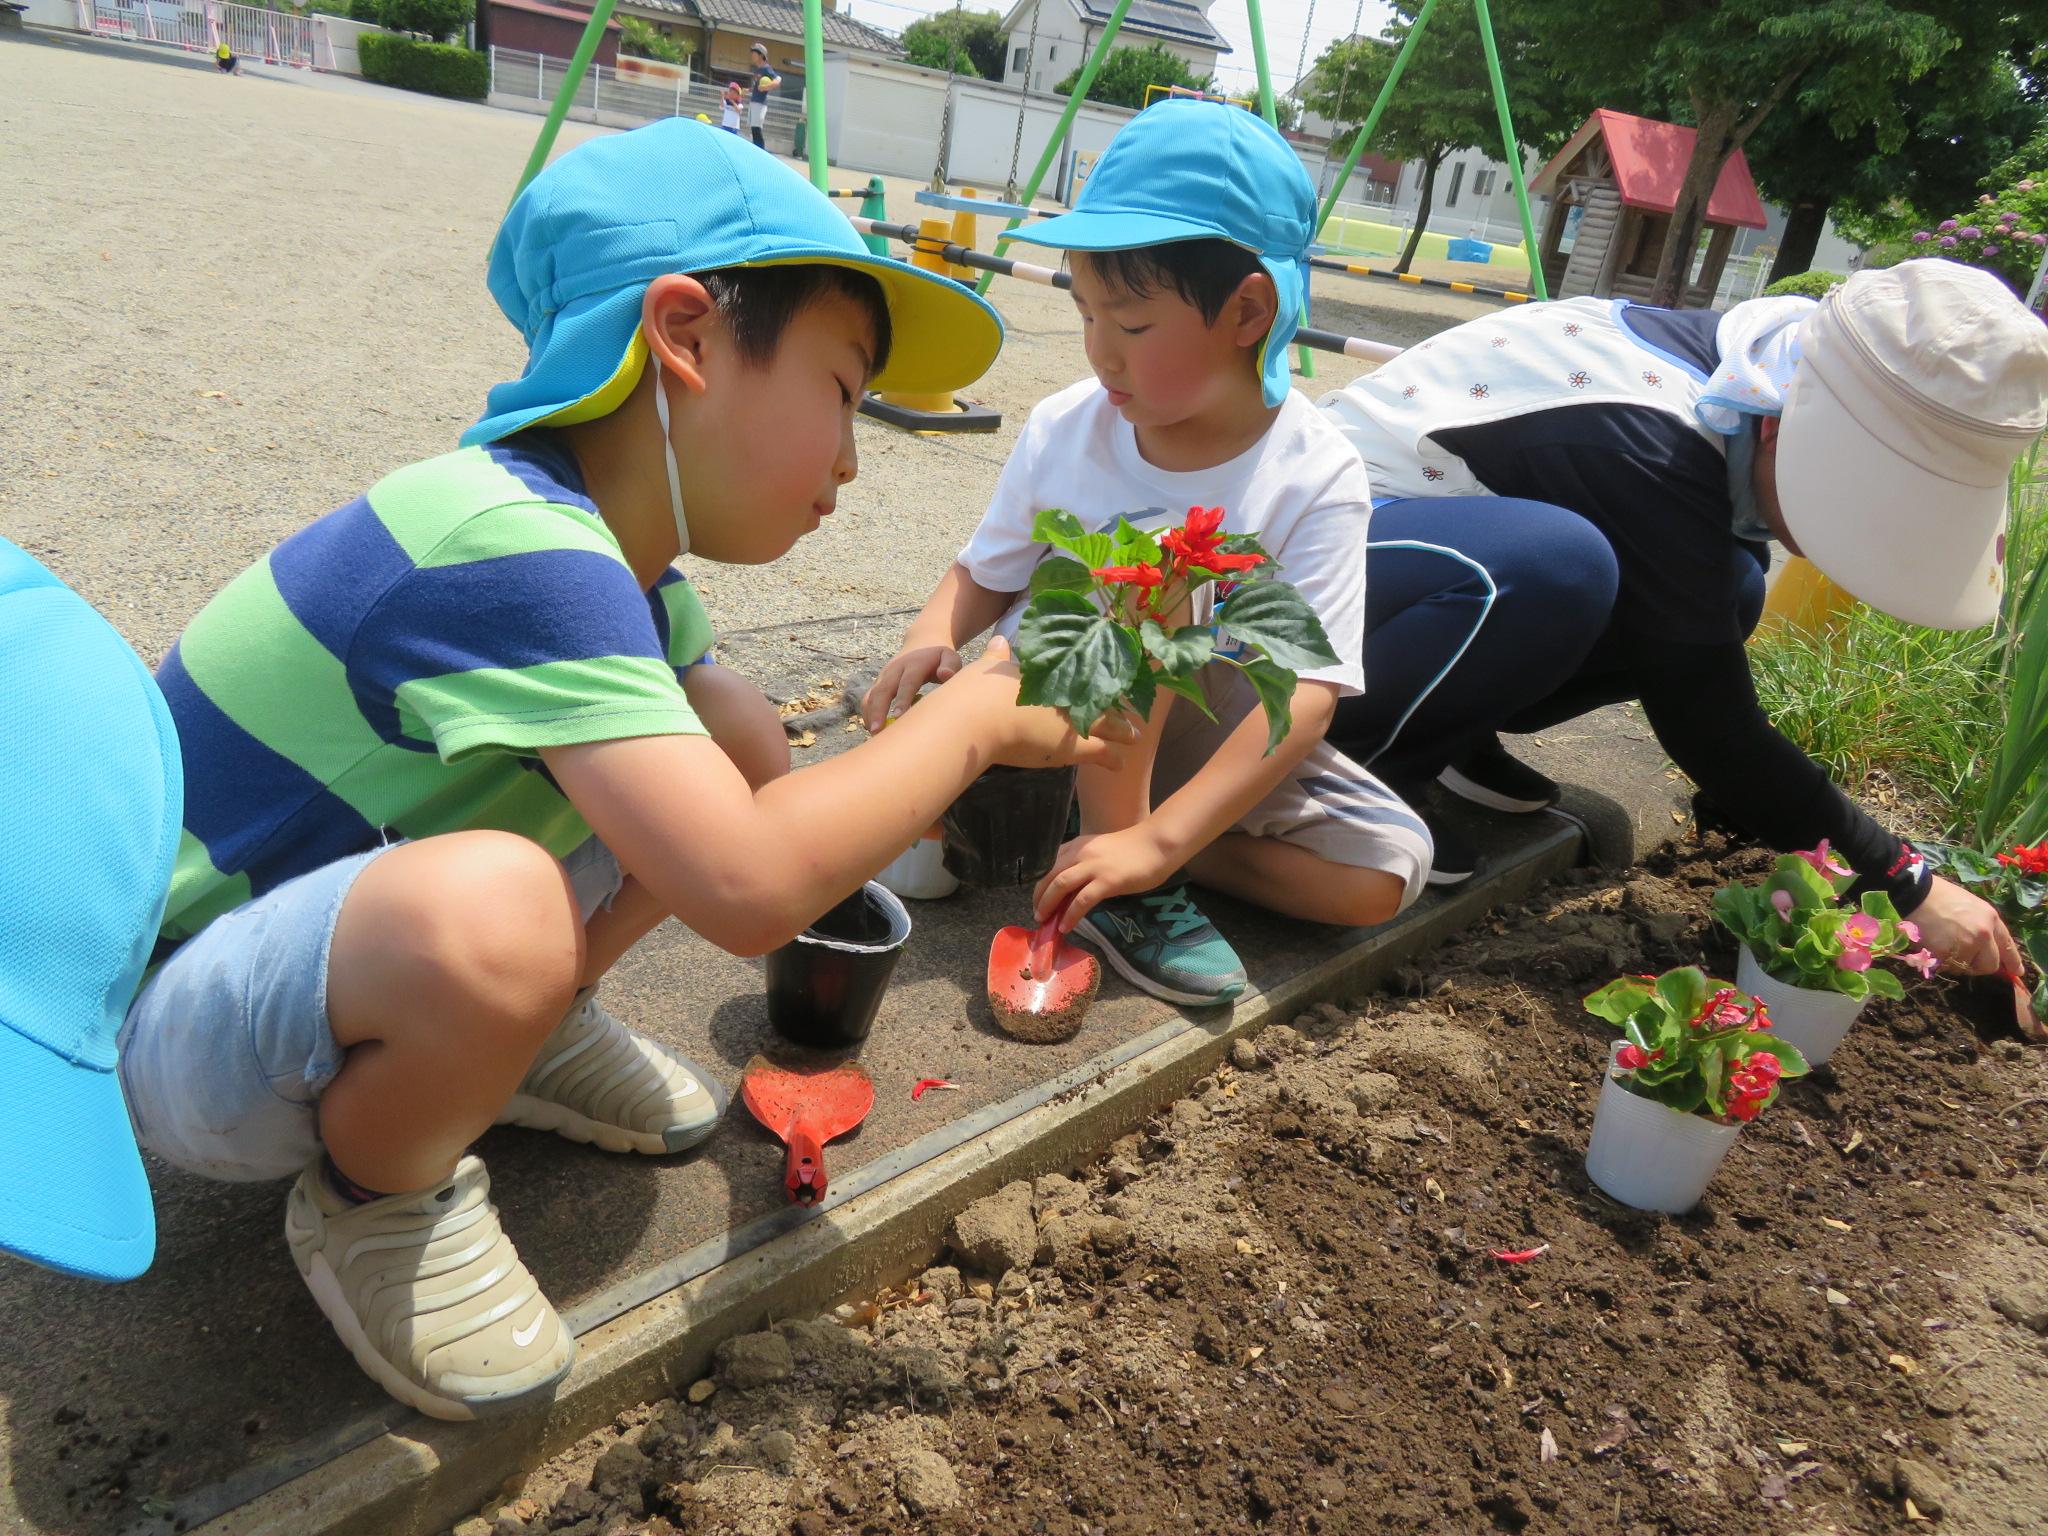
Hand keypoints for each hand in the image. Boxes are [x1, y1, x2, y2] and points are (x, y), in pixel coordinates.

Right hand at [863, 642, 962, 730]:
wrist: (923, 643)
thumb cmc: (940, 658)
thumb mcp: (950, 657)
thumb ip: (950, 666)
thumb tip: (945, 675)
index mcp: (914, 664)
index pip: (907, 682)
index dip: (902, 699)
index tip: (898, 716)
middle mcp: (895, 669)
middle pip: (883, 689)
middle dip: (878, 710)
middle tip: (877, 730)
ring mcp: (885, 676)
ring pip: (872, 694)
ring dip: (870, 713)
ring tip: (873, 733)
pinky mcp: (879, 682)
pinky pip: (869, 698)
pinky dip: (868, 713)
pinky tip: (872, 729)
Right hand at [947, 637, 1134, 769]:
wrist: (978, 721)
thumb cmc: (978, 692)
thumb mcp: (988, 667)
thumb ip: (996, 655)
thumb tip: (999, 640)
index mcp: (1048, 673)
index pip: (1078, 675)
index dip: (1092, 682)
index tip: (1100, 683)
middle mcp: (1066, 693)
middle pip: (1099, 696)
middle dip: (1114, 705)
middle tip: (1128, 712)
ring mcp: (1072, 720)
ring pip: (1108, 724)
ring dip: (1122, 731)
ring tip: (1133, 736)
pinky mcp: (1074, 747)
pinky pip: (1104, 753)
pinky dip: (1113, 759)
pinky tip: (1119, 765)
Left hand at [1034, 824, 1177, 930]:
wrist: (1158, 844)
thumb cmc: (1135, 850)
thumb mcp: (1102, 852)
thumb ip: (1086, 865)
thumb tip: (1073, 891)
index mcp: (1078, 845)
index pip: (1051, 864)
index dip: (1042, 884)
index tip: (1039, 899)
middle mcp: (1081, 853)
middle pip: (1050, 875)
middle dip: (1039, 896)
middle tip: (1037, 915)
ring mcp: (1094, 866)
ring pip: (1060, 885)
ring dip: (1048, 905)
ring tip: (1044, 921)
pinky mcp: (1107, 881)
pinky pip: (1081, 900)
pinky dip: (1070, 915)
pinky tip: (1065, 926)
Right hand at [1913, 875, 2024, 978]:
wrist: (1915, 893)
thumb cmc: (1941, 896)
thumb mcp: (1972, 906)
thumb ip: (1983, 926)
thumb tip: (1986, 948)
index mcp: (1991, 920)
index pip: (2007, 947)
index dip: (2012, 961)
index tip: (2017, 972)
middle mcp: (1982, 934)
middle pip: (1989, 965)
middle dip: (1978, 965)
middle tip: (1965, 960)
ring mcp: (1964, 945)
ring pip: (1965, 968)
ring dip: (1956, 962)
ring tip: (1943, 945)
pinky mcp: (1945, 954)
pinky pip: (1947, 967)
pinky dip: (1940, 962)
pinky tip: (1933, 946)